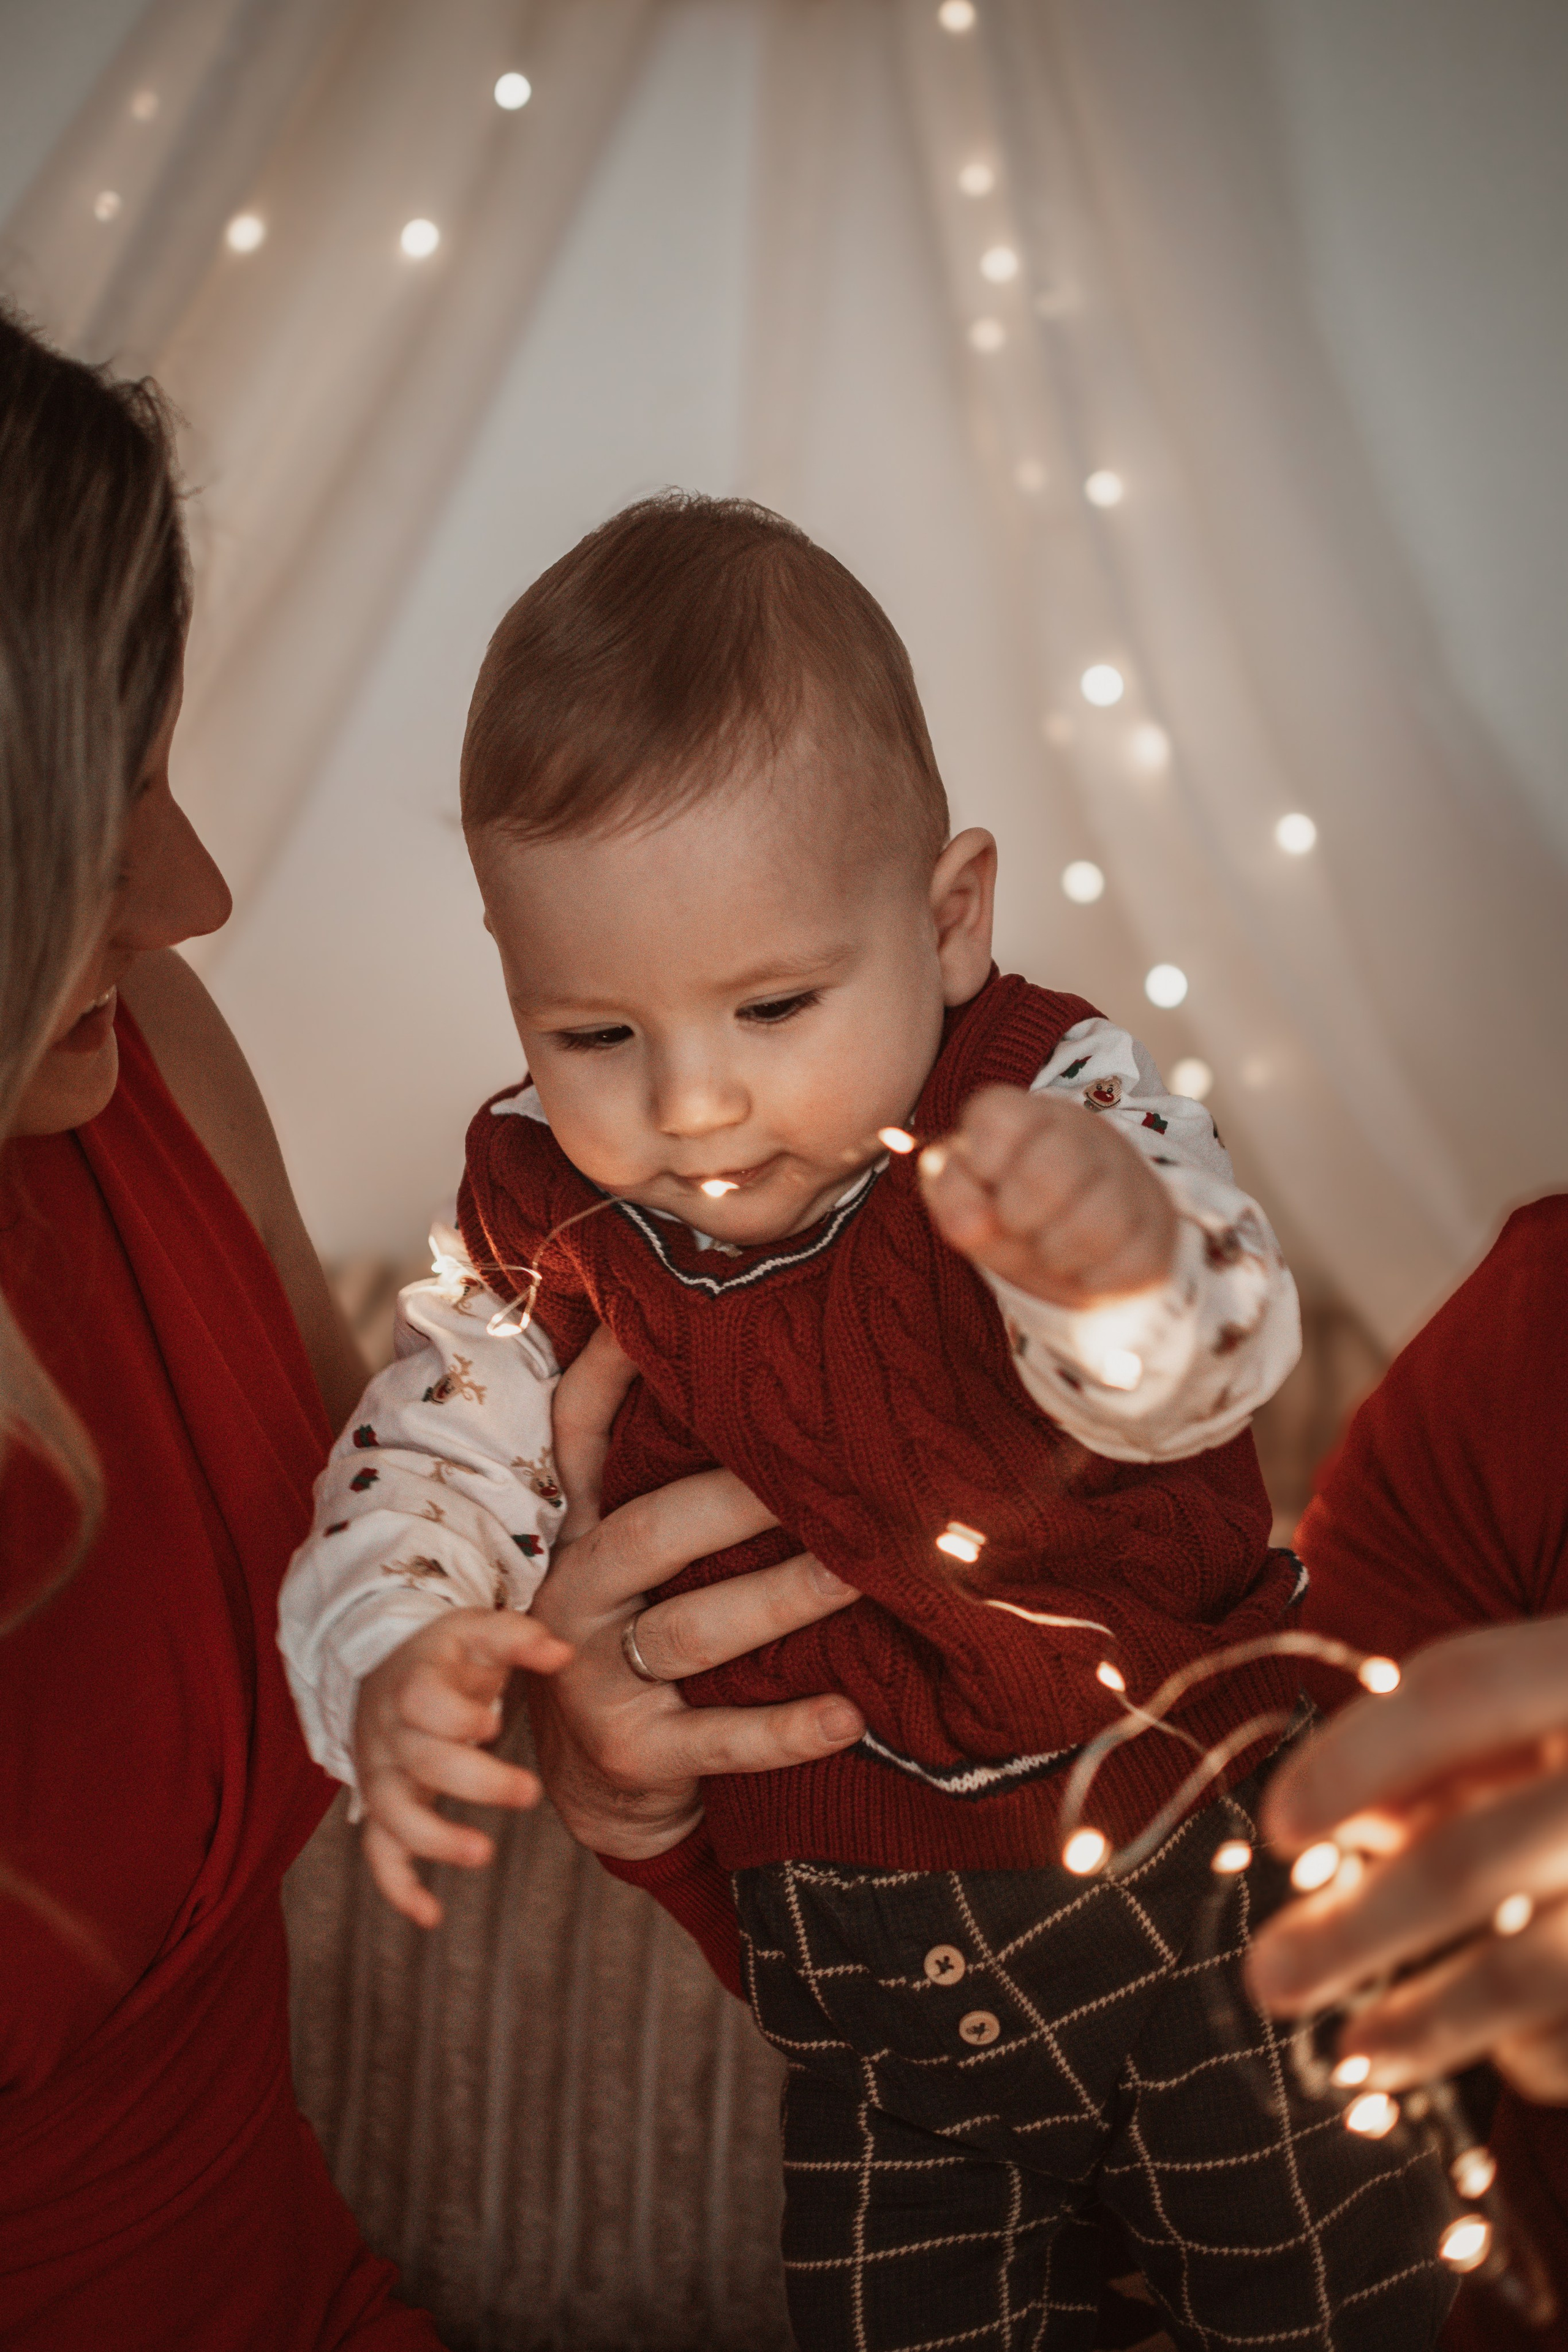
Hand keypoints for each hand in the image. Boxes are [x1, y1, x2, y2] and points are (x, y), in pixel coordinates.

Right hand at [354, 1606, 573, 1927]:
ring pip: (392, 1815)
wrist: (386, 1669)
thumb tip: (562, 1653)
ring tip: (482, 1854)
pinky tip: (431, 1917)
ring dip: (433, 1840)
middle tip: (529, 1792)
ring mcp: (381, 1774)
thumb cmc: (445, 1654)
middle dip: (473, 1781)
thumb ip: (519, 1637)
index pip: (421, 1702)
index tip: (492, 1724)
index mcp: (413, 1685)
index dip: (453, 1716)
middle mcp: (390, 1733)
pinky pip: (379, 1853)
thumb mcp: (477, 1630)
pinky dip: (397, 1887)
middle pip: (420, 1762)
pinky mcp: (382, 1806)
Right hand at [529, 1326, 865, 1858]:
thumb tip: (766, 1376)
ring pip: (693, 1629)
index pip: (578, 1435)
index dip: (605, 1373)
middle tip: (837, 1468)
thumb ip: (672, 1483)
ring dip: (783, 1598)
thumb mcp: (636, 1564)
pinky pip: (720, 1737)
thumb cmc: (644, 1644)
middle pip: (654, 1530)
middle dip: (741, 1497)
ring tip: (862, 1573)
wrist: (602, 1787)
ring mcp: (596, 1678)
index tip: (650, 1315)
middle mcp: (578, 1594)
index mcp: (581, 1533)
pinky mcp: (633, 1754)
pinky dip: (787, 1730)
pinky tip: (849, 1714)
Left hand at [920, 1084, 1176, 1308]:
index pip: (994, 1117)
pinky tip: (1087, 1267)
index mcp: (1029, 1115)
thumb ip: (953, 1197)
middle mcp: (1086, 1135)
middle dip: (1018, 1216)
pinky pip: (1126, 1265)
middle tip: (1018, 1223)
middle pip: (1047, 1173)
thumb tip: (971, 1224)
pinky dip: (1094, 1280)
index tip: (987, 1177)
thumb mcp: (969, 1200)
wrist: (1081, 1249)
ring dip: (1056, 1255)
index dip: (982, 1160)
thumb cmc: (1012, 1211)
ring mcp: (1129, 1180)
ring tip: (1051, 1250)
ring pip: (1093, 1225)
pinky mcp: (1158, 1231)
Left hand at [1246, 1617, 1567, 2100]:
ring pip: (1530, 1971)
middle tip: (1268, 1978)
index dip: (1361, 1754)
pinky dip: (1535, 2050)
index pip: (1465, 1691)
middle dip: (1356, 1930)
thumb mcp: (1560, 1707)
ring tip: (1346, 2053)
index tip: (1276, 1822)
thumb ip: (1460, 1750)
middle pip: (1474, 1858)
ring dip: (1425, 2022)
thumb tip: (1344, 1825)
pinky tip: (1501, 2051)